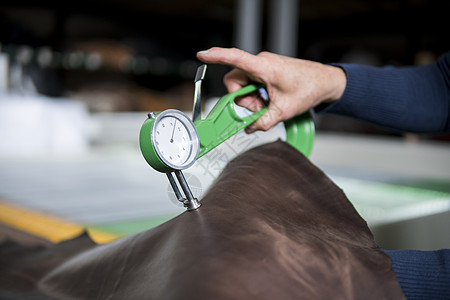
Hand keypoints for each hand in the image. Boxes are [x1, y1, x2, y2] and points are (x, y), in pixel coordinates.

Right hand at [197, 47, 345, 132]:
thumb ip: (264, 122)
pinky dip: (257, 97)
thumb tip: (249, 128)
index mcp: (264, 67)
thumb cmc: (309, 88)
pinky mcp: (265, 72)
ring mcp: (263, 67)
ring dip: (251, 100)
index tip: (202, 55)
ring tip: (268, 106)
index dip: (216, 56)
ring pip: (243, 85)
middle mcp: (260, 63)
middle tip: (259, 110)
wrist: (325, 82)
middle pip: (235, 81)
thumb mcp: (284, 110)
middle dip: (243, 100)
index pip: (235, 58)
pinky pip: (251, 85)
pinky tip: (269, 101)